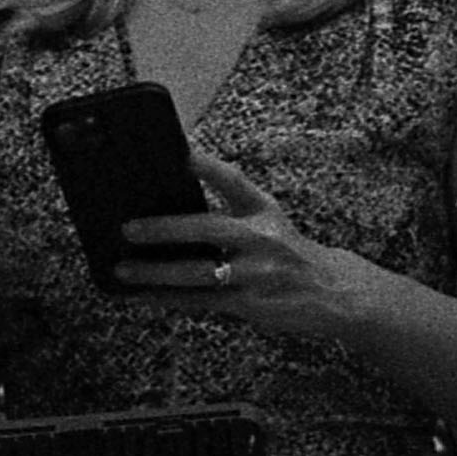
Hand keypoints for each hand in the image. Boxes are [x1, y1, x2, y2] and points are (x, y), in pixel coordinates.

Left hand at [115, 171, 395, 376]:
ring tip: (123, 270)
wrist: (333, 291)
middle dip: (165, 228)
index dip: (206, 165)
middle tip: (128, 228)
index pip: (234, 181)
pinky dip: (166, 299)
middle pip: (210, 228)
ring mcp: (258, 273)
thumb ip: (230, 216)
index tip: (178, 151)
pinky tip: (141, 296)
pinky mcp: (250, 303)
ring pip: (198, 272)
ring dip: (155, 272)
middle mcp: (264, 238)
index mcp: (265, 210)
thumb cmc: (287, 253)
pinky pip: (199, 301)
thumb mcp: (269, 223)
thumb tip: (165, 214)